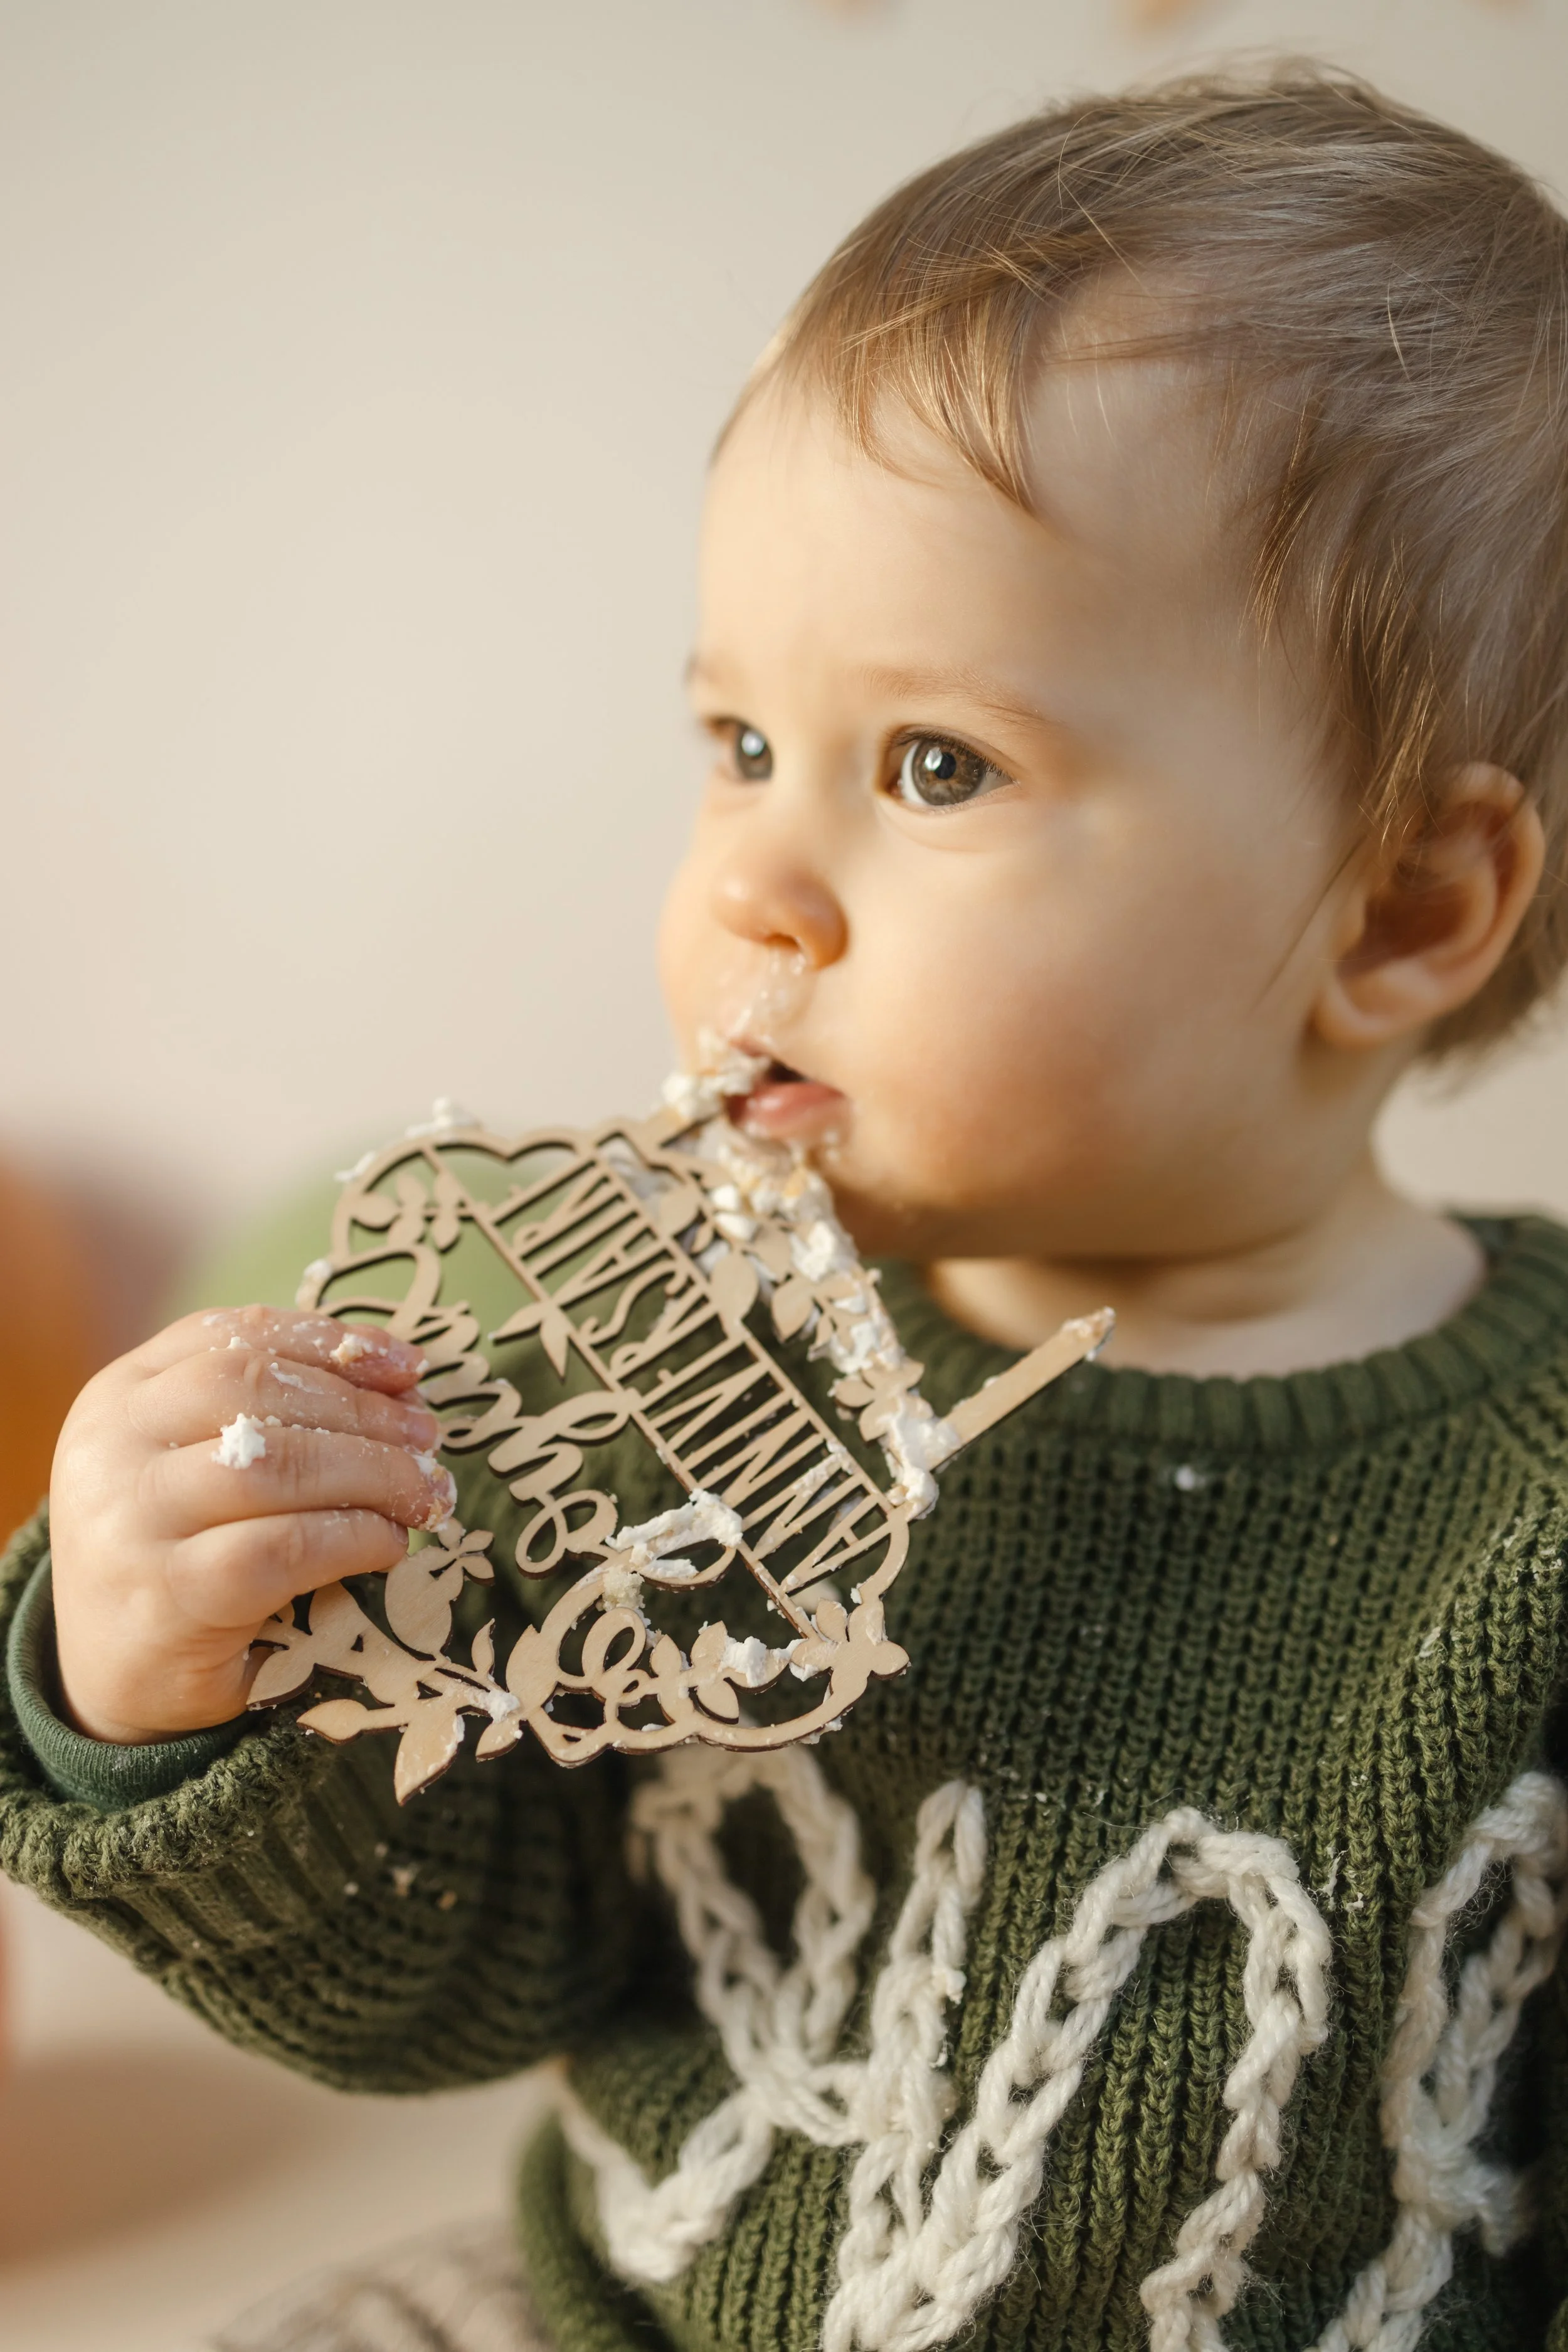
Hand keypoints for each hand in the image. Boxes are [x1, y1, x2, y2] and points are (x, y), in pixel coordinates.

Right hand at [48, 1305, 454, 1743]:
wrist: (111, 1675)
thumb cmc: (180, 1553)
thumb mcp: (203, 1462)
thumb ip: (277, 1411)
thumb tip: (402, 1382)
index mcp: (119, 1396)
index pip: (232, 1337)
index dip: (329, 1341)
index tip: (407, 1365)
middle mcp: (111, 1448)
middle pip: (255, 1391)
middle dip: (361, 1410)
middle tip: (427, 1436)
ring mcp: (130, 1524)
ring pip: (273, 1465)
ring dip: (372, 1472)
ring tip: (423, 1492)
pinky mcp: (167, 1598)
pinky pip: (281, 1549)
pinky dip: (353, 1538)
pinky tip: (386, 1546)